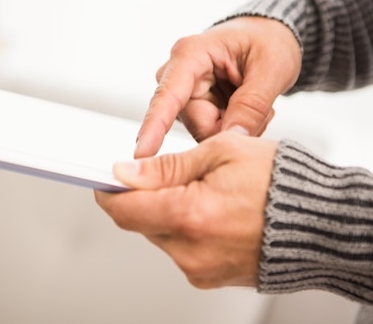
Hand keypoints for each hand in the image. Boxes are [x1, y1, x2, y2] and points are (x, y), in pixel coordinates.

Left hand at [95, 132, 277, 287]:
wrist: (322, 223)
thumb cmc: (281, 183)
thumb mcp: (220, 152)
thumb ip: (166, 166)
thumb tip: (126, 172)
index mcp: (189, 216)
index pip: (123, 210)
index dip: (109, 192)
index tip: (106, 179)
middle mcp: (191, 250)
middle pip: (140, 222)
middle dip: (146, 197)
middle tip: (175, 175)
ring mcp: (201, 268)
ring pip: (160, 235)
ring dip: (168, 212)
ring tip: (205, 193)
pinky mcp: (211, 277)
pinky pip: (182, 250)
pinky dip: (187, 230)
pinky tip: (213, 214)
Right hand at [135, 16, 300, 157]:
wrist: (267, 35)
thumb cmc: (267, 41)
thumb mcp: (272, 68)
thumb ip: (251, 106)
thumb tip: (232, 139)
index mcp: (191, 54)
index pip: (167, 96)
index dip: (154, 127)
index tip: (142, 154)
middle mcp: (177, 73)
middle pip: (195, 123)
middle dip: (229, 126)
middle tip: (262, 110)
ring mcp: (181, 92)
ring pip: (204, 131)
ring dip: (234, 125)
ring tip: (255, 103)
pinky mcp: (189, 106)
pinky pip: (209, 131)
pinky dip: (232, 125)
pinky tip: (245, 107)